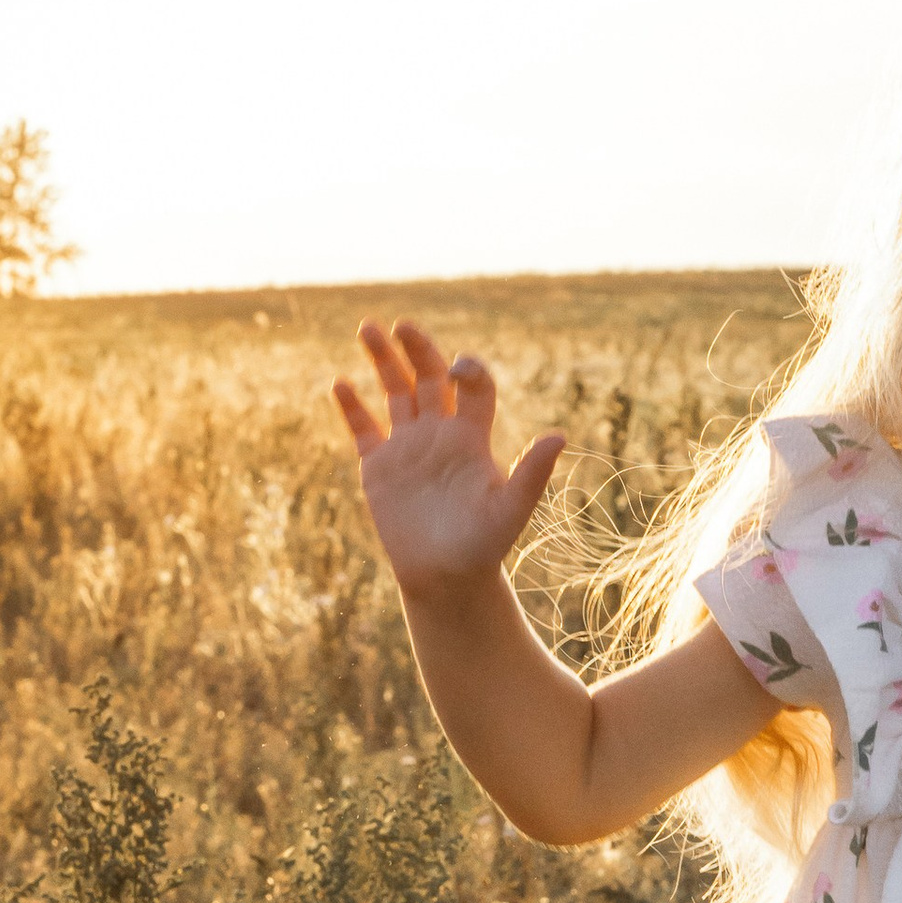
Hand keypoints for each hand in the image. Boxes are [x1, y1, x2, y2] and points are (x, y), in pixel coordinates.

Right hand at [331, 322, 564, 598]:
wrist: (446, 578)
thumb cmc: (485, 546)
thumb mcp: (511, 508)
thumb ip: (532, 472)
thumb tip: (560, 435)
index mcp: (472, 436)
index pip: (472, 386)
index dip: (468, 369)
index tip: (458, 369)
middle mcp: (441, 434)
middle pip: (430, 376)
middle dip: (417, 348)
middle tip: (401, 324)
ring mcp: (408, 448)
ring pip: (395, 392)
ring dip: (382, 360)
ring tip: (368, 327)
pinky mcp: (380, 467)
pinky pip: (364, 429)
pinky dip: (352, 406)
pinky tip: (341, 383)